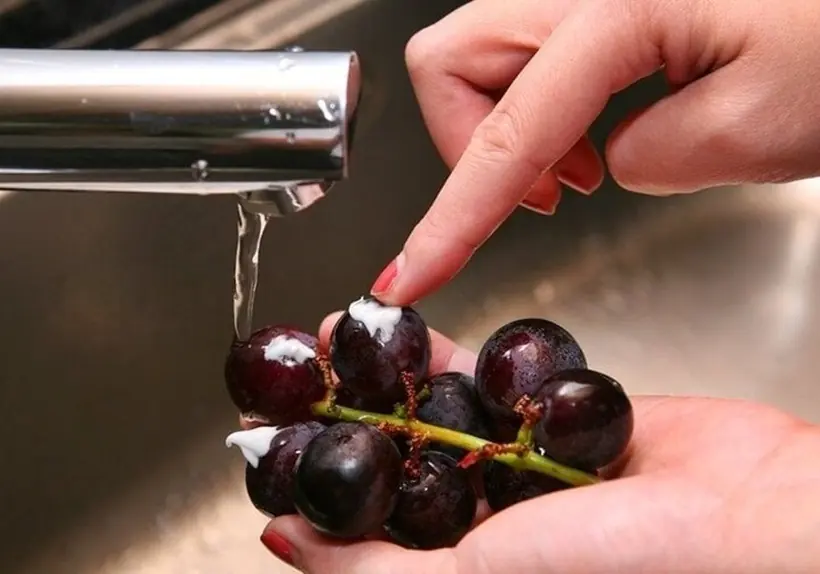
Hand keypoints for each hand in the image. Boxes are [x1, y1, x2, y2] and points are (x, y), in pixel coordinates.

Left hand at [259, 314, 819, 573]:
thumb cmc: (628, 566)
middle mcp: (480, 518)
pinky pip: (481, 378)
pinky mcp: (547, 416)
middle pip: (387, 460)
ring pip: (428, 410)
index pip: (359, 524)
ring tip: (329, 337)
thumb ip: (379, 568)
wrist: (748, 509)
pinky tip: (400, 327)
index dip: (307, 480)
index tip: (263, 437)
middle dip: (334, 415)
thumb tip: (283, 543)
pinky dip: (439, 352)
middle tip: (288, 374)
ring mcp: (515, 462)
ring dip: (378, 374)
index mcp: (456, 565)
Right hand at [369, 0, 819, 305]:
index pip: (504, 135)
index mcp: (616, 6)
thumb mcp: (755, 126)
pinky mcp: (602, 8)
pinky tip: (600, 135)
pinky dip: (544, 112)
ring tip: (585, 168)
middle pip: (452, 61)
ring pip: (483, 59)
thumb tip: (601, 160)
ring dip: (511, 130)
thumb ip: (646, 157)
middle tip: (545, 196)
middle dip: (468, 146)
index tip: (408, 274)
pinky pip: (529, 57)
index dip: (450, 218)